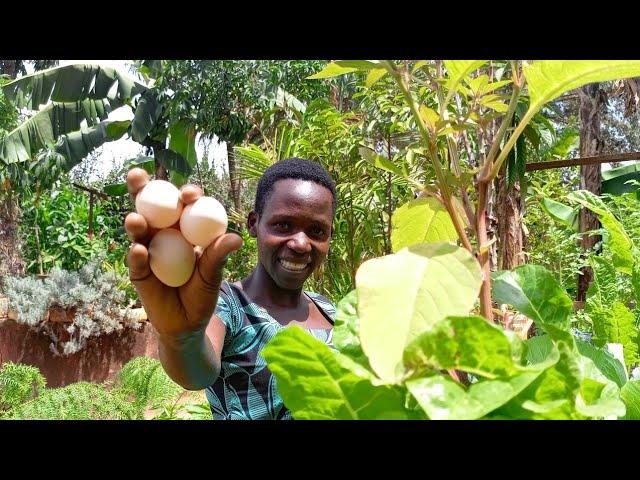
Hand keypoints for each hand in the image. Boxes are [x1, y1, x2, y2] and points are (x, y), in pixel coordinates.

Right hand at [124, 168, 242, 337]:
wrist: (186, 324)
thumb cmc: (203, 294)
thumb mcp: (212, 275)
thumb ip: (217, 256)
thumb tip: (235, 238)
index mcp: (186, 229)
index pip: (185, 205)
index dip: (186, 194)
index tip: (189, 194)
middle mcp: (165, 234)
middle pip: (152, 207)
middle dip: (142, 188)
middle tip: (137, 177)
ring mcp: (149, 249)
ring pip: (140, 230)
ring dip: (136, 223)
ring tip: (136, 220)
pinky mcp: (138, 270)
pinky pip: (137, 260)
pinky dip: (137, 255)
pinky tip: (139, 251)